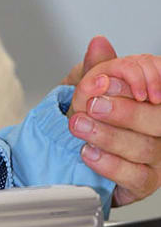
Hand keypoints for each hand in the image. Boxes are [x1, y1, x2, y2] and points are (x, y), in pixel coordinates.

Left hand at [67, 38, 160, 205]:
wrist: (74, 143)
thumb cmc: (89, 109)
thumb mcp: (88, 82)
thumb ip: (96, 66)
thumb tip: (99, 45)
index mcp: (151, 96)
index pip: (157, 82)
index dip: (143, 80)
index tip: (109, 80)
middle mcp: (159, 124)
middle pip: (158, 118)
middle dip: (123, 111)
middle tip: (93, 105)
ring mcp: (157, 155)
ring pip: (146, 147)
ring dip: (108, 135)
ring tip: (80, 126)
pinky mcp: (145, 181)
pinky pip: (136, 177)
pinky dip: (109, 164)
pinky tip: (89, 152)